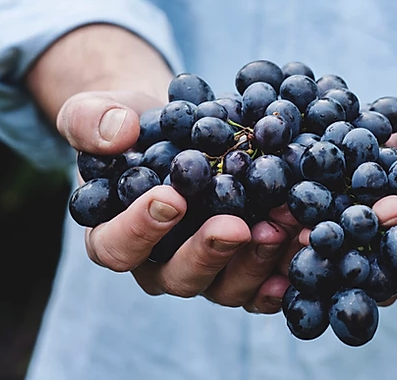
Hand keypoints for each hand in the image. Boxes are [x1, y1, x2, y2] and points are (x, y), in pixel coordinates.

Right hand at [58, 90, 301, 313]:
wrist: (179, 130)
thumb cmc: (134, 127)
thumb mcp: (98, 111)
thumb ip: (91, 120)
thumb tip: (118, 132)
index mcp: (115, 235)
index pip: (116, 247)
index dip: (140, 230)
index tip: (171, 198)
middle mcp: (160, 263)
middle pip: (179, 277)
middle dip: (209, 252)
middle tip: (236, 226)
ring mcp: (206, 270)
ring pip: (227, 286)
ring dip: (257, 261)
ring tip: (284, 226)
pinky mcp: (242, 266)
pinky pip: (263, 284)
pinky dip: (285, 271)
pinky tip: (305, 248)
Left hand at [270, 110, 396, 306]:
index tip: (387, 206)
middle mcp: (392, 264)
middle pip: (374, 274)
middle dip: (346, 252)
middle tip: (317, 234)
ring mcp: (356, 260)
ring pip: (334, 271)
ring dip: (306, 253)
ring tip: (279, 230)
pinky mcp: (325, 248)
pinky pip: (307, 253)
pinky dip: (284, 240)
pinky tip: (261, 224)